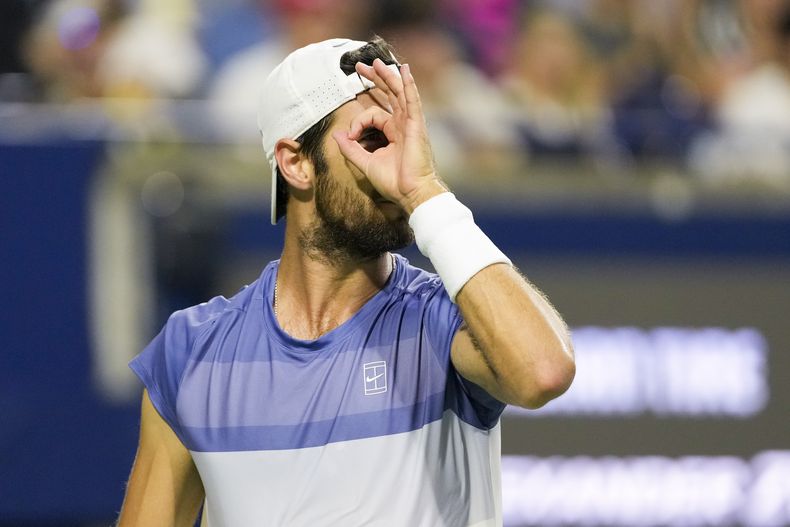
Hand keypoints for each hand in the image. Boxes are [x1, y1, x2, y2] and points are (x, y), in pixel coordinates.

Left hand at [332, 59, 446, 214]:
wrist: (410, 193)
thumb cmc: (393, 182)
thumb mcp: (365, 162)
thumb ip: (350, 148)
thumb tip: (336, 134)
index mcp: (392, 132)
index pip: (373, 115)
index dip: (358, 122)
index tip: (350, 136)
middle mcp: (402, 124)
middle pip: (389, 94)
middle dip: (375, 79)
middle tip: (361, 67)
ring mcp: (410, 123)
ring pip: (399, 93)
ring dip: (388, 76)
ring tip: (376, 62)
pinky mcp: (416, 125)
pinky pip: (412, 100)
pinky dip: (408, 85)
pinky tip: (404, 70)